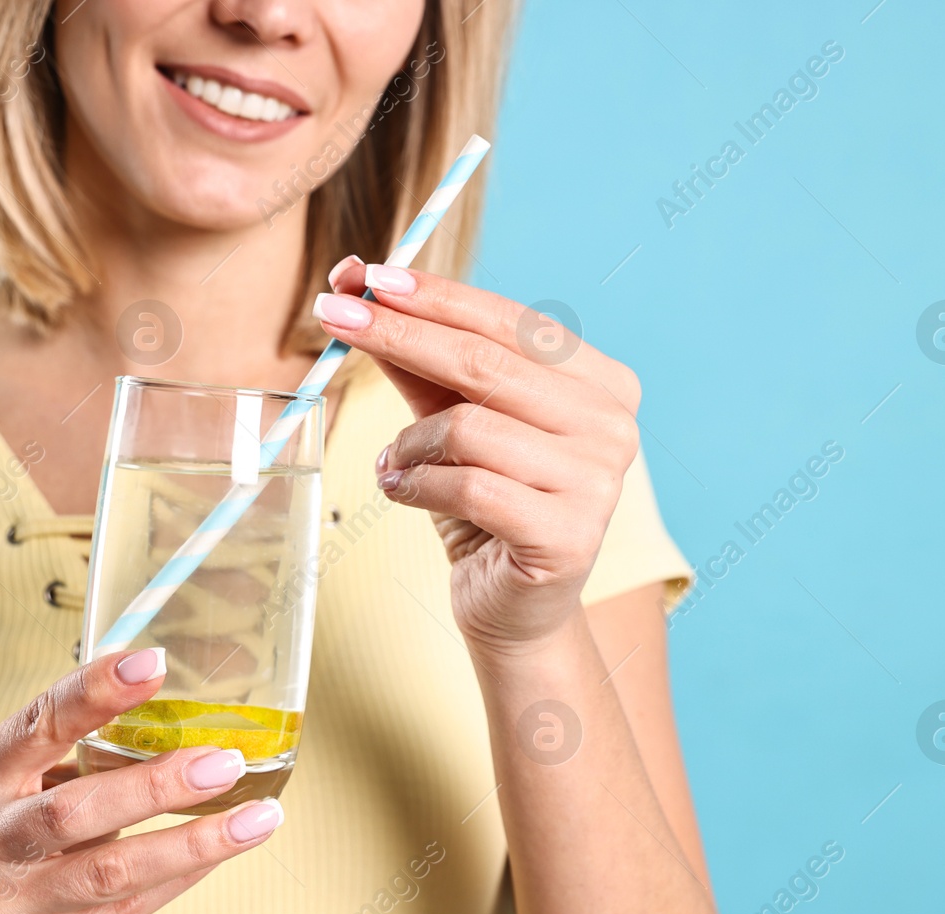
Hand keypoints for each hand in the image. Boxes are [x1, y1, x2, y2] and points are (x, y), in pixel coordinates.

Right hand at [0, 648, 282, 913]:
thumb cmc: (3, 843)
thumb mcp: (9, 788)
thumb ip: (72, 753)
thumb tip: (180, 708)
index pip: (36, 724)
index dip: (94, 691)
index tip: (153, 663)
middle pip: (74, 809)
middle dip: (156, 783)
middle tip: (225, 760)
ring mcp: (6, 904)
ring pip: (110, 869)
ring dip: (192, 841)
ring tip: (257, 817)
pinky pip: (129, 908)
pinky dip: (184, 875)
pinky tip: (226, 849)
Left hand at [314, 258, 640, 654]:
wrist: (514, 608)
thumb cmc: (485, 504)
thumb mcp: (449, 419)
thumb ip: (415, 357)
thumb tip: (356, 286)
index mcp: (602, 383)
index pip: (509, 322)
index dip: (434, 295)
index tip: (364, 275)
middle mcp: (612, 426)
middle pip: (486, 364)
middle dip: (399, 334)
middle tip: (332, 318)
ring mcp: (598, 483)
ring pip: (469, 428)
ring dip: (409, 443)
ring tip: (393, 463)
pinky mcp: (567, 536)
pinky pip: (468, 486)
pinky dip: (416, 485)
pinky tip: (402, 490)